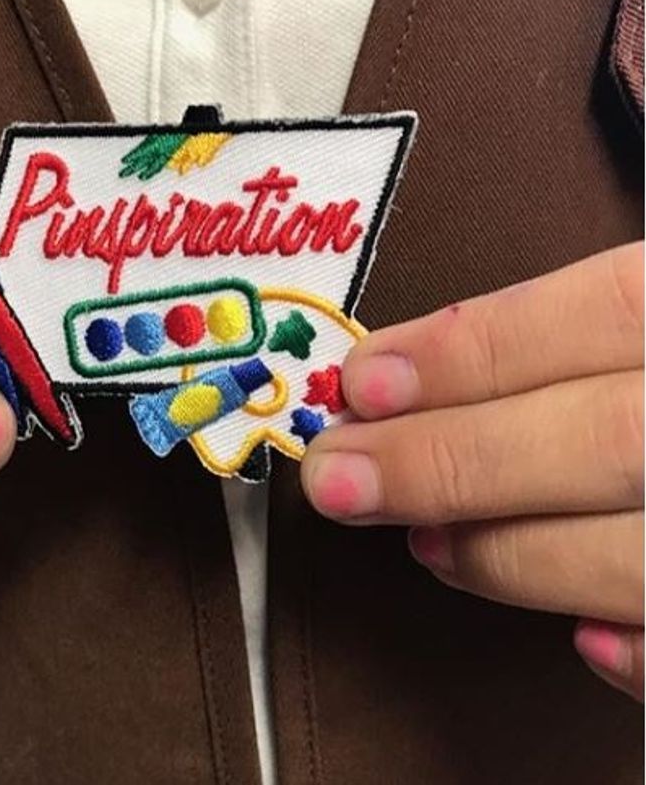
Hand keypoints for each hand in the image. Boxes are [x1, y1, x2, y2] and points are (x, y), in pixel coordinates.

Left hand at [300, 243, 643, 699]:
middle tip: (340, 479)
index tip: (363, 379)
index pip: (603, 312)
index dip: (474, 350)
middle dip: (457, 462)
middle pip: (610, 438)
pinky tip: (582, 643)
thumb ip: (616, 314)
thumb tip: (459, 332)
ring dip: (521, 556)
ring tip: (426, 544)